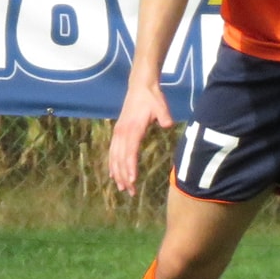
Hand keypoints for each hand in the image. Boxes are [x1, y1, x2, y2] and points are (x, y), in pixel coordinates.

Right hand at [108, 78, 175, 192]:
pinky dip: (112, 164)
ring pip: (114, 157)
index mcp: (132, 129)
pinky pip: (112, 152)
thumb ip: (164, 115)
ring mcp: (118, 133)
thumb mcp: (160, 105)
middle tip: (130, 191)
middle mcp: (122, 133)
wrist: (140, 86)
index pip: (130, 151)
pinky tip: (113, 175)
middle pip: (120, 158)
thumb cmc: (152, 98)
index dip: (130, 166)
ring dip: (117, 173)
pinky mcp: (118, 132)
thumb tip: (167, 124)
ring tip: (122, 188)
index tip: (132, 180)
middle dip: (124, 176)